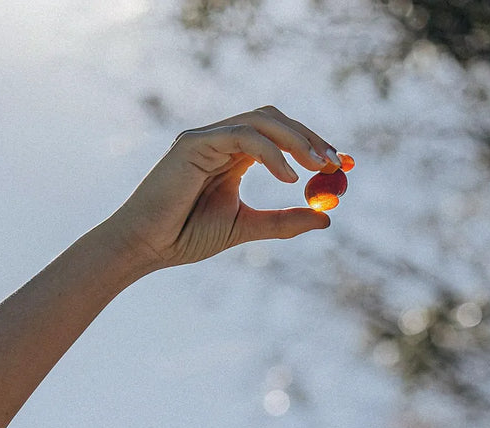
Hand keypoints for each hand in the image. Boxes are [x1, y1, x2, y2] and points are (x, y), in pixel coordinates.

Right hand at [96, 106, 340, 272]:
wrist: (147, 247)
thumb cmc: (186, 237)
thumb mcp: (246, 227)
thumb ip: (283, 220)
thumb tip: (327, 217)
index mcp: (231, 155)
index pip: (279, 136)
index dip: (312, 144)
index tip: (342, 163)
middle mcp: (220, 140)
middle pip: (274, 119)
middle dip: (309, 137)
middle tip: (336, 162)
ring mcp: (206, 137)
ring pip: (261, 120)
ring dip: (296, 140)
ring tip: (318, 167)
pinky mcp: (194, 143)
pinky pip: (242, 136)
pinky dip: (271, 152)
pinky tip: (288, 178)